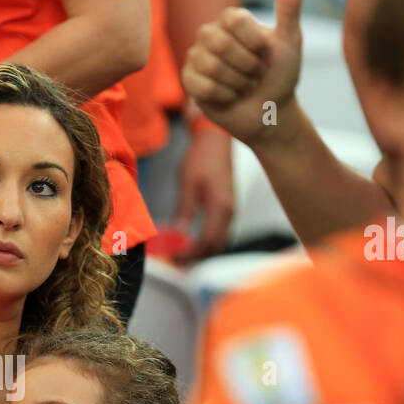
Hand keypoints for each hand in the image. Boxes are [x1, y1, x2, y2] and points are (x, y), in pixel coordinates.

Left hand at [173, 129, 233, 261]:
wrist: (216, 140)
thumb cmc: (201, 158)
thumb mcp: (188, 184)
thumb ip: (184, 212)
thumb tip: (179, 236)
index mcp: (220, 208)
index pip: (207, 242)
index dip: (190, 254)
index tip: (173, 259)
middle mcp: (229, 213)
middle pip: (215, 246)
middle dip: (196, 258)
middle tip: (175, 263)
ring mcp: (230, 211)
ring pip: (219, 241)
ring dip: (202, 251)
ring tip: (181, 255)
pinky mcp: (227, 208)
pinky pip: (219, 233)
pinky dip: (206, 242)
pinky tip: (191, 242)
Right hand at [180, 0, 307, 147]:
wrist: (269, 111)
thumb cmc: (279, 75)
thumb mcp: (290, 41)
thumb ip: (289, 8)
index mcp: (231, 20)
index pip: (235, 20)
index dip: (254, 43)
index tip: (264, 54)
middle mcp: (210, 34)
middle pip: (221, 44)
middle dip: (246, 66)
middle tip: (254, 74)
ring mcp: (196, 57)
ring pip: (212, 67)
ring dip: (238, 83)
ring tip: (243, 86)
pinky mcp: (189, 81)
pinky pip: (204, 87)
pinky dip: (225, 96)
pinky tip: (230, 97)